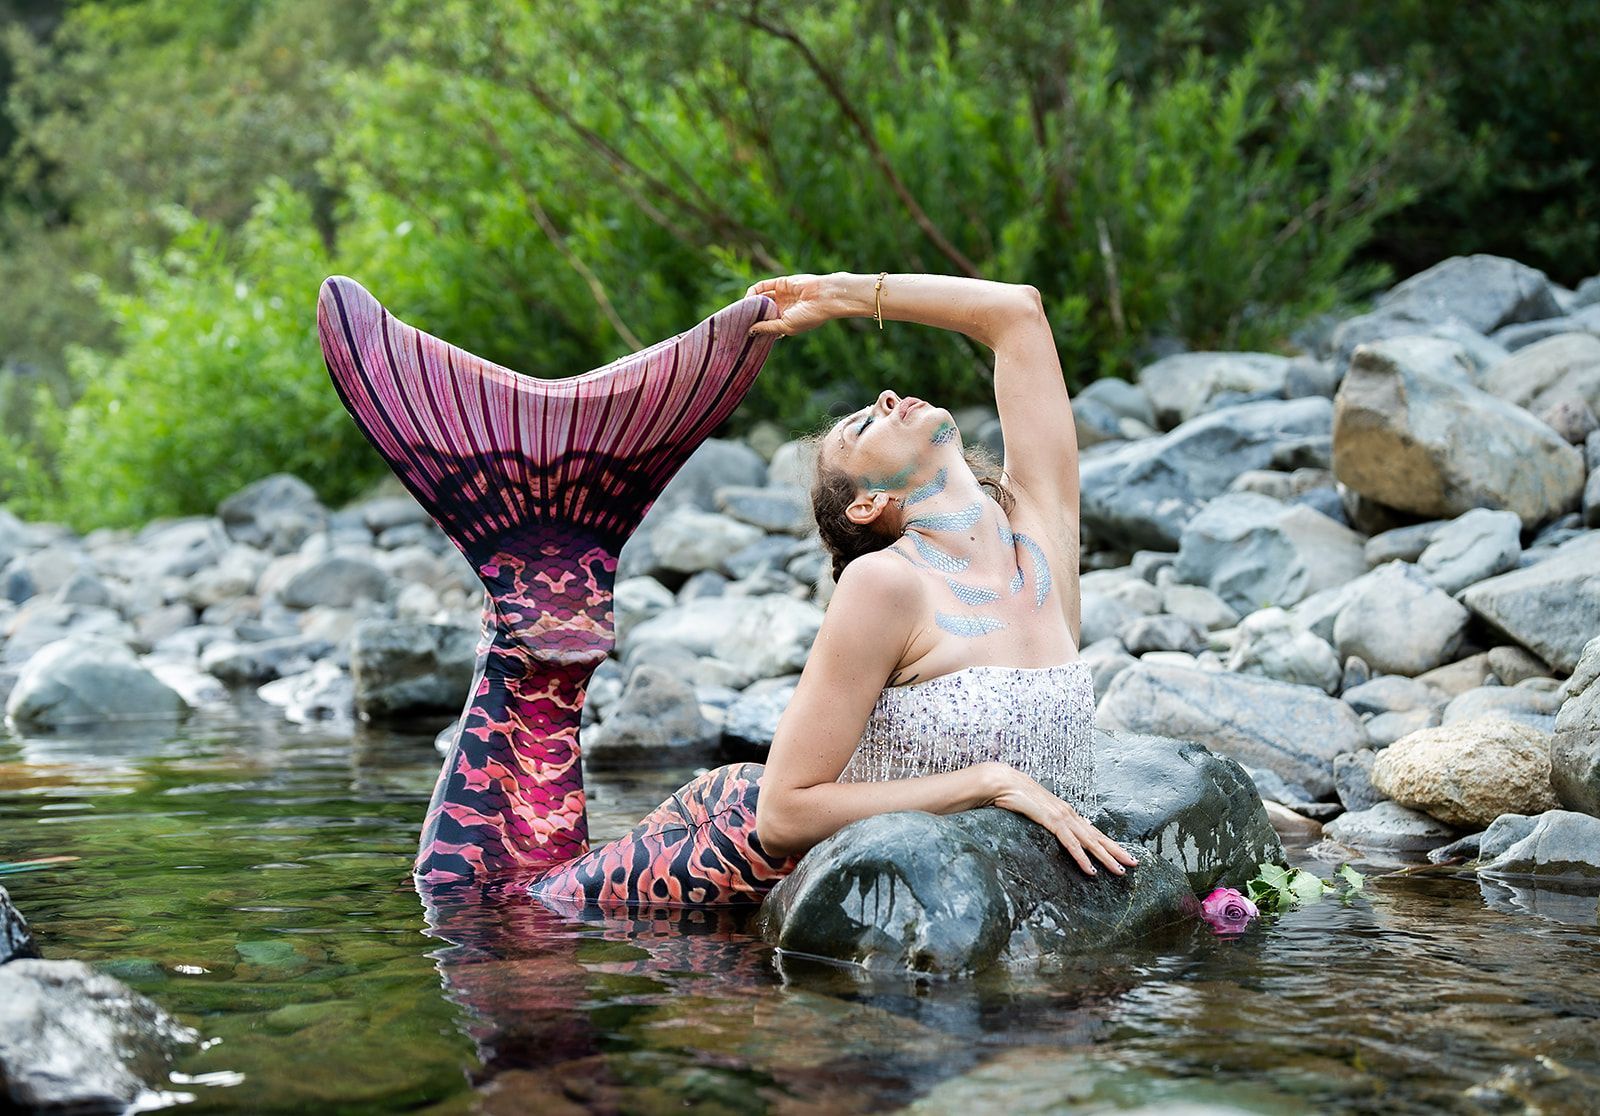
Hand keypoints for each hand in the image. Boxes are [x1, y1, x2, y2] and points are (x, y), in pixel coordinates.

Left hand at [744, 273, 837, 337]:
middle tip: (737, 320)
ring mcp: (780, 296)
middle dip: (749, 315)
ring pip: (759, 298)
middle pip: (760, 311)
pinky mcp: (780, 283)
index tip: (742, 332)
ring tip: (741, 309)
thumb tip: (750, 331)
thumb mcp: (785, 326)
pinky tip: (748, 298)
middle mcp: (781, 309)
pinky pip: (763, 286)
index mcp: (784, 322)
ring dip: (749, 303)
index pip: (764, 325)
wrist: (824, 298)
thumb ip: (767, 328)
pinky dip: (753, 291)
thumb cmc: (808, 317)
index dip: (754, 327)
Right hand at [984, 763, 1139, 878]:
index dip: (1108, 843)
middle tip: (1135, 863)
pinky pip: (1070, 843)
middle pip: (1097, 836)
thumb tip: (1060, 828)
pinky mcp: (1052, 821)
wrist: (1002, 781)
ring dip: (1106, 858)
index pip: (1092, 831)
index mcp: (1066, 813)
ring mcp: (1062, 817)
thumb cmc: (1016, 795)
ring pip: (1089, 842)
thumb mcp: (1036, 810)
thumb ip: (1048, 819)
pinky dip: (1082, 857)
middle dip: (1117, 851)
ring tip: (1120, 871)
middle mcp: (1069, 814)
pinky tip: (1091, 870)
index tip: (1122, 854)